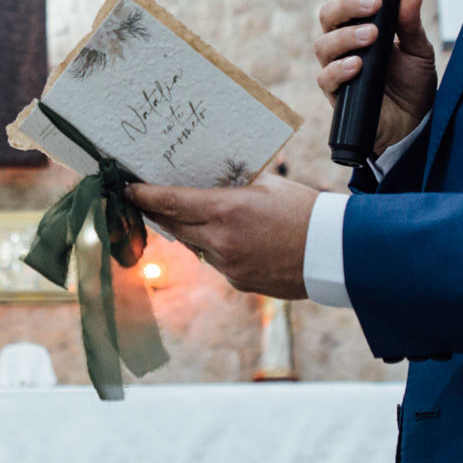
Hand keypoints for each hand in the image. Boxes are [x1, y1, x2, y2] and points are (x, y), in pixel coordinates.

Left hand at [126, 173, 316, 297]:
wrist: (335, 253)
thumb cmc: (305, 211)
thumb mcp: (267, 185)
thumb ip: (235, 184)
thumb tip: (212, 179)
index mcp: (226, 210)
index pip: (171, 202)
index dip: (144, 196)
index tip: (127, 190)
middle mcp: (221, 240)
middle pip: (175, 226)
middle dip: (160, 213)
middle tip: (146, 200)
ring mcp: (229, 266)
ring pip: (195, 245)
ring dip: (191, 231)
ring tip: (198, 216)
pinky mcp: (239, 282)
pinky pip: (217, 262)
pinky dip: (217, 249)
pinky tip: (234, 239)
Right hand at [314, 0, 435, 157]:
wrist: (413, 125)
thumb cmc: (412, 85)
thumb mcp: (419, 51)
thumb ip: (411, 24)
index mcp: (360, 25)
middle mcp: (343, 43)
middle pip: (328, 15)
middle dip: (348, 5)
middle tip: (374, 4)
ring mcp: (337, 67)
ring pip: (324, 44)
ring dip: (346, 36)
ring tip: (372, 35)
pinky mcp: (336, 94)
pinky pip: (327, 78)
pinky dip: (339, 69)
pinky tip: (357, 64)